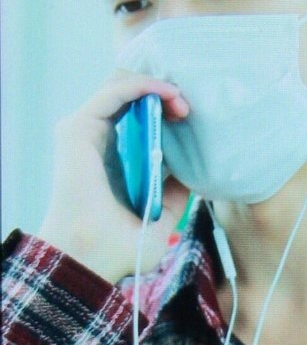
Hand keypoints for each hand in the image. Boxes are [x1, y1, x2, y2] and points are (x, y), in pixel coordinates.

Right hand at [38, 72, 189, 283]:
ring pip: (122, 89)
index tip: (188, 118)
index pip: (137, 118)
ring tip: (180, 102)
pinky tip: (166, 93)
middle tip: (186, 108)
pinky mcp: (78, 128)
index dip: (164, 110)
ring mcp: (86, 133)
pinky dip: (142, 86)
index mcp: (113, 161)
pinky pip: (114, 92)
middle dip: (163, 95)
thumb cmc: (117, 249)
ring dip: (156, 88)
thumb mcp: (159, 219)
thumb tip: (190, 175)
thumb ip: (174, 195)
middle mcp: (98, 142)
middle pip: (131, 99)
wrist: (91, 259)